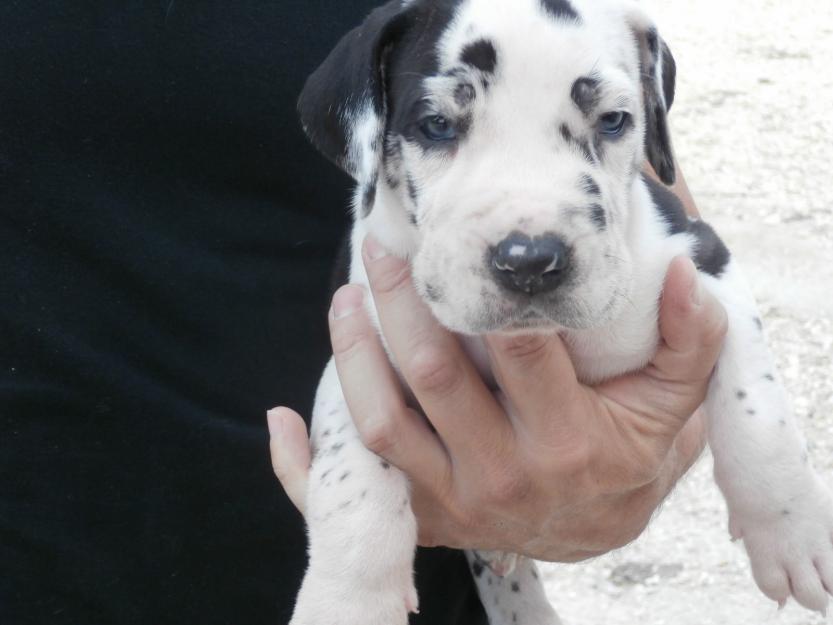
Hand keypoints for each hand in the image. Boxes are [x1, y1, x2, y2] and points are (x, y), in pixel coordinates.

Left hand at [269, 239, 726, 561]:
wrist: (595, 527)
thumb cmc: (629, 453)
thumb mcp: (672, 400)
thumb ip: (690, 337)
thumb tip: (685, 274)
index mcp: (566, 439)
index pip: (518, 350)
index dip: (485, 290)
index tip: (462, 237)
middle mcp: (503, 474)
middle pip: (435, 378)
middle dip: (403, 304)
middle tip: (382, 248)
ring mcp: (454, 501)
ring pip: (384, 424)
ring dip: (353, 358)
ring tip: (345, 300)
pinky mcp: (423, 517)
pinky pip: (357, 489)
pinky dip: (307, 465)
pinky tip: (284, 419)